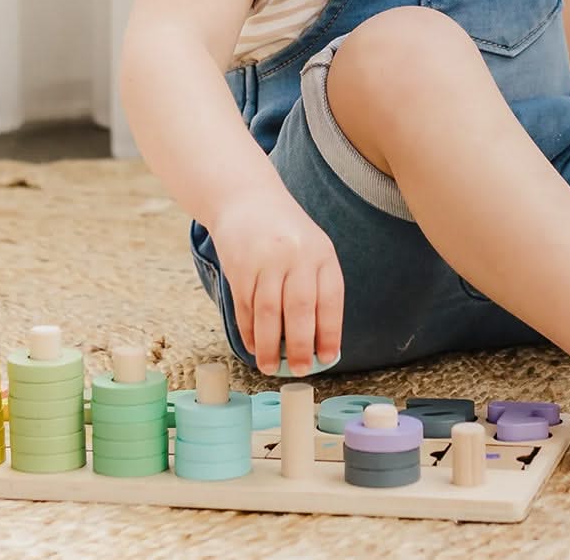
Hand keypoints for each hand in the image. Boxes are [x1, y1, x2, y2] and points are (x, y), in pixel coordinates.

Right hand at [208, 191, 343, 376]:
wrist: (246, 198)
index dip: (329, 333)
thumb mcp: (312, 248)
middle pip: (300, 309)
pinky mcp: (238, 266)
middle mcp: (295, 254)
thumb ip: (317, 287)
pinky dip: (249, 332)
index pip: (330, 299)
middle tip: (299, 370)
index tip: (326, 358)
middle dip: (299, 346)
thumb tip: (318, 341)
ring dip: (269, 346)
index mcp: (321, 252)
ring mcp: (265, 260)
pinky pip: (245, 307)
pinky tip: (253, 345)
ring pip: (268, 313)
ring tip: (271, 367)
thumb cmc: (285, 232)